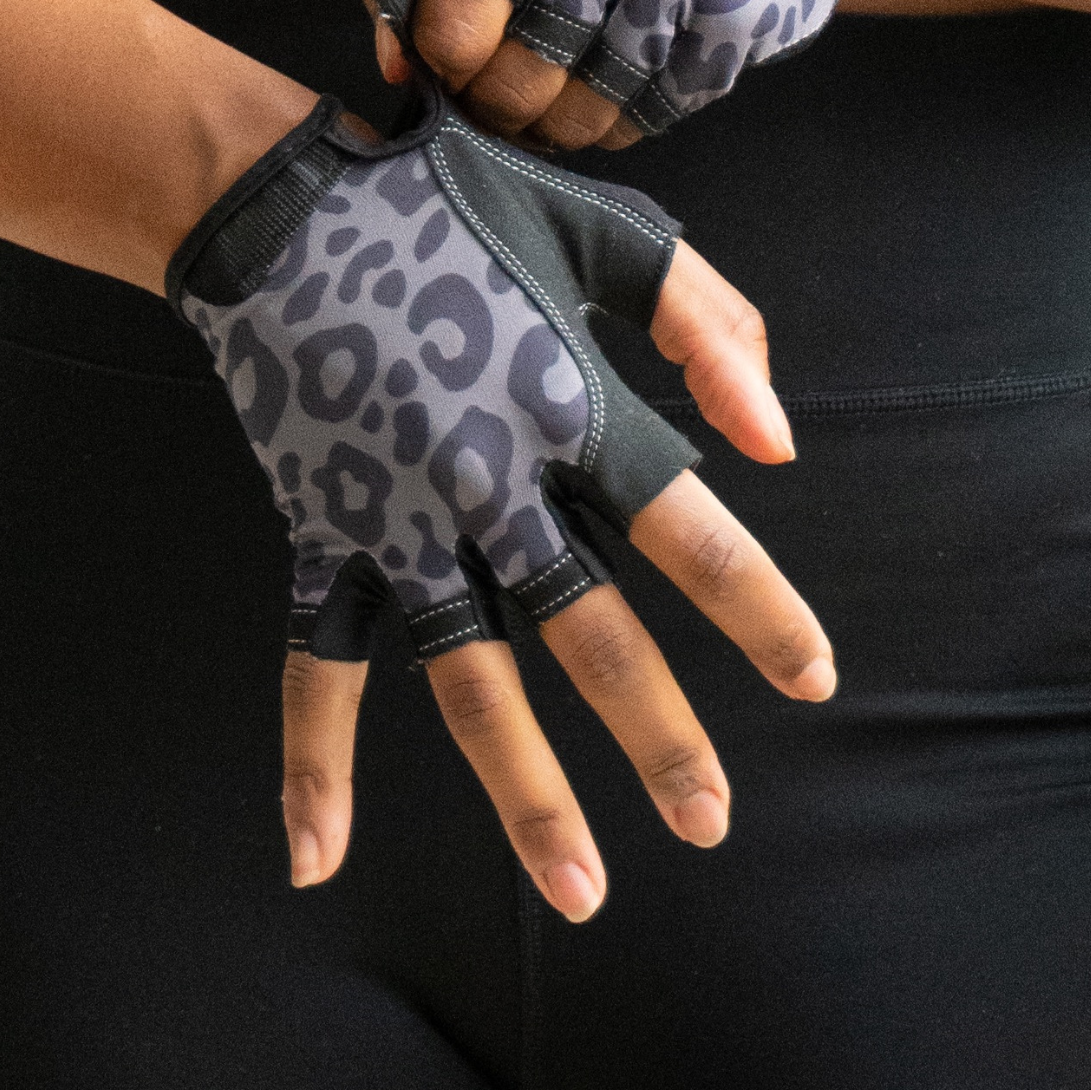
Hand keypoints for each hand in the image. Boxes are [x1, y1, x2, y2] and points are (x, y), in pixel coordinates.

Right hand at [170, 92, 830, 920]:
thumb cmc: (450, 198)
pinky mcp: (323, 532)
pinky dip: (314, 762)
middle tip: (709, 820)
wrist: (278, 204)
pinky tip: (320, 862)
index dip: (757, 609)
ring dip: (523, 789)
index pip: (688, 527)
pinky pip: (316, 665)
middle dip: (658, 735)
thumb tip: (777, 441)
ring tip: (584, 891)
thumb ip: (703, 320)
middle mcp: (488, 479)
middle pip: (591, 631)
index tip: (812, 679)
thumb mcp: (596, 225)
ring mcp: (399, 518)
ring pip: (471, 677)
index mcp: (567, 401)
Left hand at [373, 0, 890, 147]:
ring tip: (552, 110)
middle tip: (501, 104)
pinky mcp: (741, 14)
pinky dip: (625, 122)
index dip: (447, 59)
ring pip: (592, 106)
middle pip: (526, 72)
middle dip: (501, 106)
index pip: (459, 11)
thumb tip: (399, 69)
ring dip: (561, 126)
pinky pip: (657, 111)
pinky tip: (615, 97)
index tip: (457, 63)